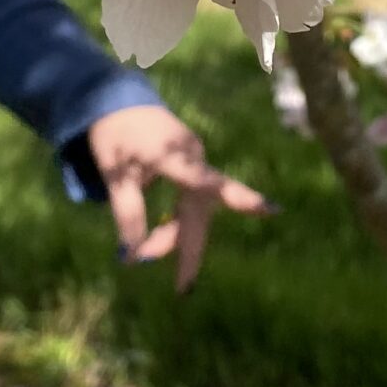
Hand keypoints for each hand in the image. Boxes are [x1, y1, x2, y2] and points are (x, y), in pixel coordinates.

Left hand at [86, 102, 273, 291]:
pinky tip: (161, 236)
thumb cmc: (114, 134)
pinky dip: (175, 222)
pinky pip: (189, 201)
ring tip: (142, 254)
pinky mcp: (190, 163)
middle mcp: (194, 159)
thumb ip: (128, 213)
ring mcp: (195, 161)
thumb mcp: (115, 175)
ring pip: (194, 210)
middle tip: (183, 289)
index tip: (271, 209)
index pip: (208, 183)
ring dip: (174, 236)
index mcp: (177, 158)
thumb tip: (134, 254)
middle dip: (187, 250)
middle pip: (199, 213)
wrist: (116, 98)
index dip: (240, 198)